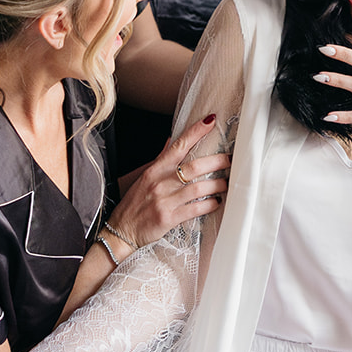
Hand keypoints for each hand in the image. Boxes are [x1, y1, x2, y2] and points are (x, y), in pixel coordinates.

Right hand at [108, 112, 229, 250]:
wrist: (121, 230)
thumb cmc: (134, 203)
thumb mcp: (144, 177)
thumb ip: (160, 159)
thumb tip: (171, 141)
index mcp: (155, 170)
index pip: (178, 146)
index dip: (195, 132)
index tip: (210, 121)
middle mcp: (160, 182)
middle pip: (194, 167)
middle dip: (217, 161)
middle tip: (230, 159)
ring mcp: (165, 200)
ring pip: (198, 188)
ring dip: (217, 185)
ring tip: (226, 184)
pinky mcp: (169, 218)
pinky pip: (195, 209)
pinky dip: (210, 204)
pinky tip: (216, 202)